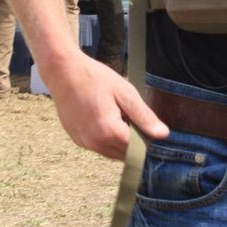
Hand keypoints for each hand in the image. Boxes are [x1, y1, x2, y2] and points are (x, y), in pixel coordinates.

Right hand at [42, 49, 168, 158]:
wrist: (63, 72)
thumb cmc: (94, 78)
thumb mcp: (125, 92)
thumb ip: (144, 116)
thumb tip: (162, 134)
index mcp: (109, 132)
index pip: (138, 149)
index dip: (146, 137)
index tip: (147, 122)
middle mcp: (95, 143)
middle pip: (125, 154)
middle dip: (133, 140)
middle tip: (130, 114)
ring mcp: (84, 143)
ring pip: (112, 153)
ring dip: (120, 140)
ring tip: (117, 113)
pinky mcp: (77, 140)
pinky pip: (99, 147)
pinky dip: (107, 138)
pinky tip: (104, 116)